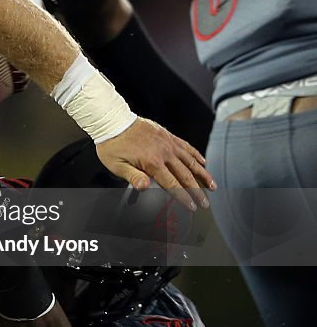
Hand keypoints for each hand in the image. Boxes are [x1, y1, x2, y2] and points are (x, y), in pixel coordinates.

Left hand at [95, 118, 215, 210]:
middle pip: (185, 175)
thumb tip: (144, 187)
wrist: (113, 120)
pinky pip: (186, 146)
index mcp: (152, 162)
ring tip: (212, 186)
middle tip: (205, 203)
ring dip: (203, 174)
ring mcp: (168, 143)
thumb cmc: (113, 144)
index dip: (184, 197)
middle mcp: (164, 152)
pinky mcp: (168, 135)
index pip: (173, 184)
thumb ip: (133, 177)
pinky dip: (196, 155)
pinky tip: (203, 162)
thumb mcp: (117, 165)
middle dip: (197, 191)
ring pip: (191, 161)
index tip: (193, 206)